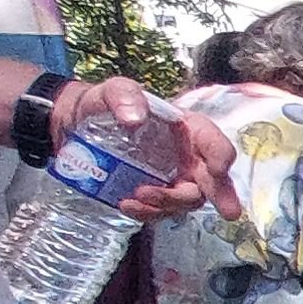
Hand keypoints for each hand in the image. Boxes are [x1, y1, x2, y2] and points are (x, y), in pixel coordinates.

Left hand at [55, 77, 244, 220]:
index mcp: (185, 128)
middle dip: (221, 195)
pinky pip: (160, 210)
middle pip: (211, 178)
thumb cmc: (102, 105)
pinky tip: (127, 205)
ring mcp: (171, 179)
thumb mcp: (111, 91)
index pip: (212, 140)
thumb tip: (135, 117)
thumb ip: (124, 95)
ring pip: (186, 199)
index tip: (218, 168)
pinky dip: (147, 212)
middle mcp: (186, 156)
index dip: (220, 154)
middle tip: (228, 212)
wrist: (73, 127)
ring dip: (168, 202)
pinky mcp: (153, 195)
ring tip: (138, 196)